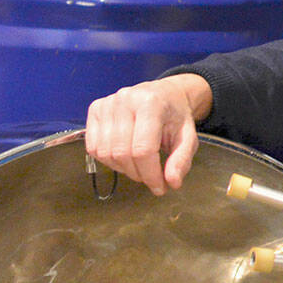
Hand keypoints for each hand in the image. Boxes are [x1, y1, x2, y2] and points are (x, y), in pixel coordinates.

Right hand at [84, 74, 212, 196]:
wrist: (165, 95)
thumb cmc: (175, 116)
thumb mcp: (188, 138)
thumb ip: (181, 160)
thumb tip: (172, 182)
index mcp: (151, 103)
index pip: (143, 149)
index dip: (150, 175)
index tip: (159, 187)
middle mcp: (125, 100)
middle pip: (122, 153)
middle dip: (138, 174)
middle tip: (150, 178)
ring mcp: (107, 104)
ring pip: (105, 153)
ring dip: (122, 169)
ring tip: (139, 166)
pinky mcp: (95, 109)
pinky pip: (93, 147)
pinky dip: (108, 160)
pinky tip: (124, 156)